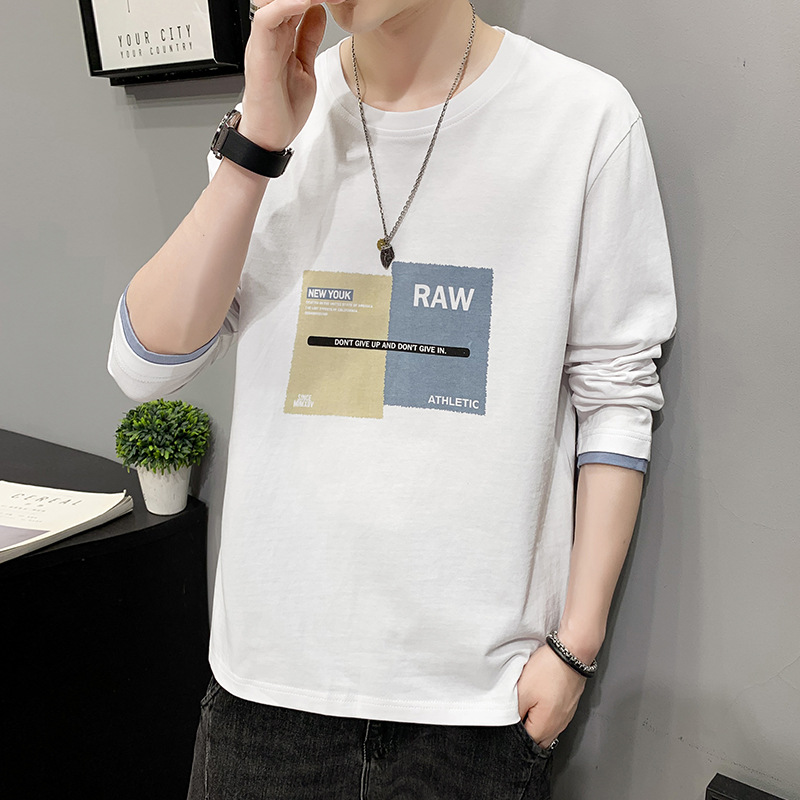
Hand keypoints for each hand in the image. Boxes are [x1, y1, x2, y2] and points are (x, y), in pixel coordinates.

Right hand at [240, 0, 344, 150]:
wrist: (270, 138)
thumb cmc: (282, 110)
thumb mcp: (305, 67)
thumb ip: (308, 40)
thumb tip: (318, 13)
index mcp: (279, 39)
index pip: (294, 3)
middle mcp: (269, 37)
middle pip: (282, 0)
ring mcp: (262, 45)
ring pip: (273, 2)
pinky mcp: (258, 56)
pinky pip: (266, 21)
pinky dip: (286, 7)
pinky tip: (306, 3)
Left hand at [516, 644, 586, 747]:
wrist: (570, 653)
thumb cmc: (548, 670)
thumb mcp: (522, 691)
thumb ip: (514, 713)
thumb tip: (511, 727)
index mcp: (546, 727)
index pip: (527, 744)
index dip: (514, 736)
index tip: (508, 723)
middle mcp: (558, 726)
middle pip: (538, 739)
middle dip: (526, 731)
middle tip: (516, 716)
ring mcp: (565, 716)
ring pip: (546, 729)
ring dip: (535, 722)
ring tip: (527, 706)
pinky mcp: (568, 706)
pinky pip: (554, 718)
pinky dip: (544, 714)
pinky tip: (538, 701)